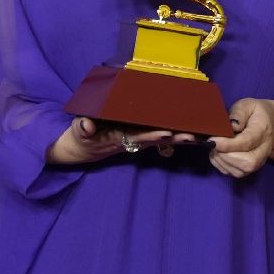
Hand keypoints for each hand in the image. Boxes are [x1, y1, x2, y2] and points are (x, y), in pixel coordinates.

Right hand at [45, 117, 195, 164]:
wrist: (81, 147)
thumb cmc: (81, 137)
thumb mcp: (78, 132)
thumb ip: (82, 128)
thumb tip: (87, 126)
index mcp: (117, 137)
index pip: (138, 136)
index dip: (152, 135)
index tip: (166, 133)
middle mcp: (130, 139)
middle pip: (155, 140)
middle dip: (172, 138)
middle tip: (191, 135)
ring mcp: (134, 138)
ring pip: (158, 138)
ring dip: (176, 137)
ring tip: (195, 134)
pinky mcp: (136, 134)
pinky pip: (155, 134)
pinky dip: (170, 133)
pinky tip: (185, 131)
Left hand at [209, 98, 273, 178]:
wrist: (269, 124)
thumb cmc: (254, 113)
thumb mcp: (247, 105)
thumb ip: (239, 113)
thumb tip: (232, 126)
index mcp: (263, 131)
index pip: (247, 142)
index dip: (229, 144)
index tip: (213, 141)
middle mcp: (263, 150)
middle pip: (247, 162)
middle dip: (225, 155)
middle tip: (212, 143)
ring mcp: (258, 162)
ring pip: (239, 171)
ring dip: (221, 160)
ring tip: (214, 146)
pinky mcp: (250, 169)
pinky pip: (233, 173)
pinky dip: (221, 165)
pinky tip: (217, 153)